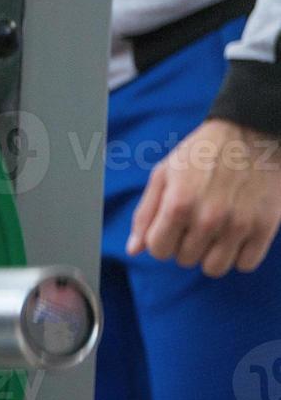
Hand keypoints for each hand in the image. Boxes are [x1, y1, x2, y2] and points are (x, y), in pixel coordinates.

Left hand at [128, 119, 280, 276]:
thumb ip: (145, 214)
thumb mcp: (164, 174)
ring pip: (214, 268)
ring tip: (216, 231)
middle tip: (197, 221)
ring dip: (211, 254)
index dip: (162, 240)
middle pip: (185, 260)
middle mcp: (209, 218)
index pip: (158, 251)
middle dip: (186, 244)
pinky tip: (237, 235)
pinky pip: (246, 264)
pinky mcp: (265, 226)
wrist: (253, 131)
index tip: (172, 225)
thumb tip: (134, 250)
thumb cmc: (202, 152)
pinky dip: (240, 255)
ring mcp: (239, 224)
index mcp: (179, 205)